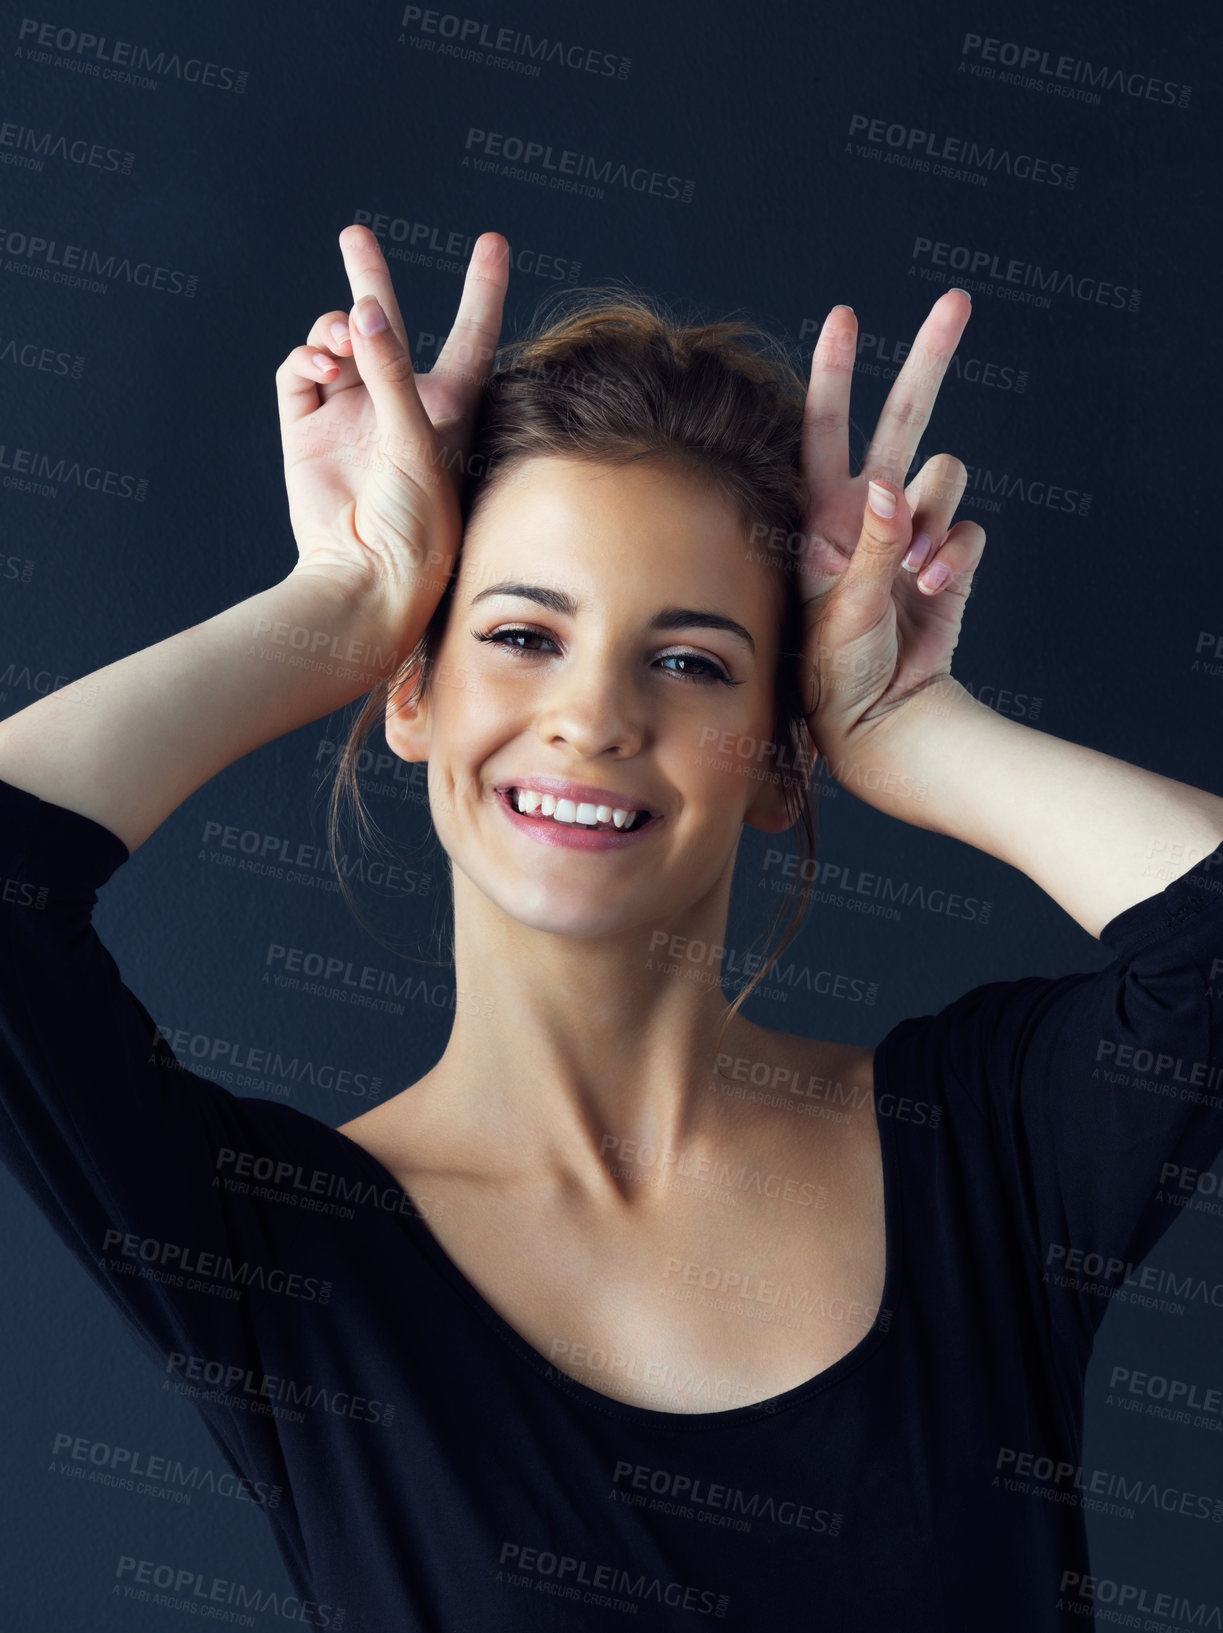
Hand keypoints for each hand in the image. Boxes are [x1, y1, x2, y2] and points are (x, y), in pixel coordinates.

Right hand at [275, 223, 509, 631]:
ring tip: (343, 342)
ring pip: (337, 343)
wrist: (367, 575)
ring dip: (336, 330)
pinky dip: (305, 359)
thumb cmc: (417, 522)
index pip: (470, 335)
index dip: (482, 289)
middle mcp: (397, 405)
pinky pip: (299, 374)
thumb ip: (392, 374)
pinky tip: (321, 366)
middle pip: (387, 324)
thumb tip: (370, 312)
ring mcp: (349, 416)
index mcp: (447, 408)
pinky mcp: (306, 430)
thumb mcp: (417, 441)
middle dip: (369, 277)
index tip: (492, 242)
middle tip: (353, 236)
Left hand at [796, 291, 986, 781]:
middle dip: (929, 360)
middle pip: (902, 420)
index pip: (826, 430)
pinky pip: (971, 531)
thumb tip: (891, 485)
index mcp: (823, 518)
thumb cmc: (837, 674)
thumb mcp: (844, 608)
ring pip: (946, 478)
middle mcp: (867, 516)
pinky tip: (937, 593)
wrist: (880, 722)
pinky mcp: (949, 563)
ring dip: (939, 518)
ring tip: (916, 575)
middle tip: (957, 302)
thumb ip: (873, 545)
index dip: (835, 370)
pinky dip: (960, 558)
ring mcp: (912, 537)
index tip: (846, 315)